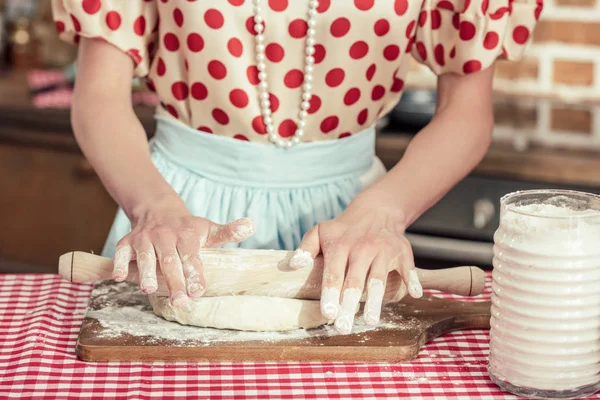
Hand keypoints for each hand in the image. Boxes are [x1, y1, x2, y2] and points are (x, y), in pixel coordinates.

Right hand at [112, 195, 254, 306]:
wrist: (158, 210)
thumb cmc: (188, 228)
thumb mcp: (209, 229)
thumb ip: (229, 231)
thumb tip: (252, 225)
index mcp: (187, 235)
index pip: (192, 255)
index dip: (195, 273)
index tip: (198, 291)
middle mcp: (165, 235)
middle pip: (170, 260)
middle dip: (175, 281)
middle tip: (181, 302)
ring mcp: (144, 238)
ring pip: (144, 256)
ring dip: (146, 273)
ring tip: (150, 290)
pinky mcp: (127, 242)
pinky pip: (121, 253)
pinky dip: (118, 264)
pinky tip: (120, 278)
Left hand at [290, 198, 421, 333]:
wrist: (376, 211)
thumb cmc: (343, 230)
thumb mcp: (320, 231)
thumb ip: (305, 248)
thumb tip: (293, 266)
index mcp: (340, 246)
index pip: (333, 274)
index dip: (330, 294)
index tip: (328, 314)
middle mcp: (362, 249)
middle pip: (354, 282)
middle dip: (348, 306)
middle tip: (343, 327)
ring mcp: (383, 251)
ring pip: (378, 279)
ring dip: (375, 301)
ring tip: (370, 321)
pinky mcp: (402, 253)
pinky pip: (408, 268)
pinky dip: (412, 280)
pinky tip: (414, 294)